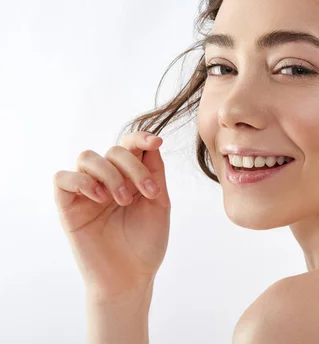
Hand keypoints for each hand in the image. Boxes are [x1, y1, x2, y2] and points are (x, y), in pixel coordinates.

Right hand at [53, 131, 170, 303]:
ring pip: (87, 157)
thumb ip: (155, 172)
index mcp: (131, 177)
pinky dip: (82, 181)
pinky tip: (100, 198)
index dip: (141, 137)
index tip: (156, 142)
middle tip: (147, 194)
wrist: (132, 276)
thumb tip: (153, 142)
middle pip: (114, 150)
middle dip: (134, 167)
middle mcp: (108, 180)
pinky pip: (63, 178)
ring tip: (122, 200)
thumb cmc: (147, 243)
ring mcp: (87, 192)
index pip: (130, 145)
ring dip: (109, 174)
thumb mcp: (159, 203)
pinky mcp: (68, 206)